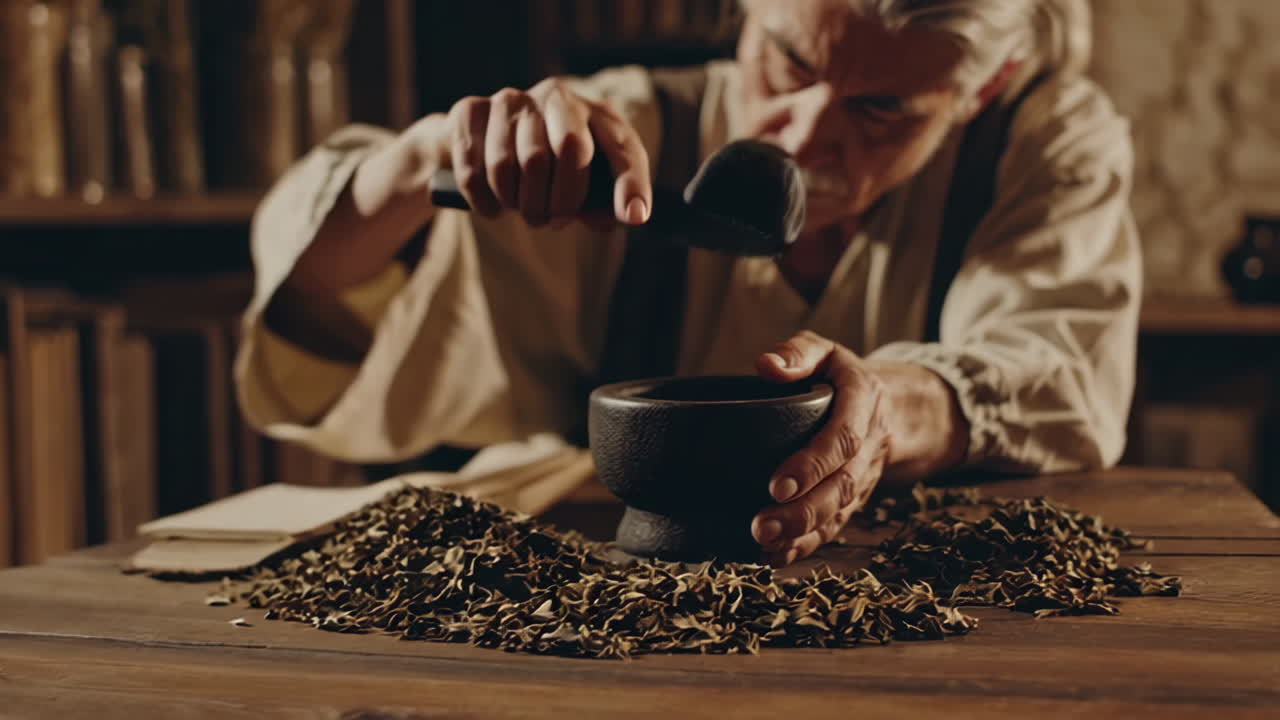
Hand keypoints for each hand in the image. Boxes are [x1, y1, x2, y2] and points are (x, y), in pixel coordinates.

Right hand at [364, 77, 652, 228]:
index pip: (622, 147)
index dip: (631, 183)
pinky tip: (492, 206)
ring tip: (523, 211)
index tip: (633, 215)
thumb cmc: (550, 171)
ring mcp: (512, 99)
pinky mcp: (471, 110)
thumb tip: (627, 216)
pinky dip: (483, 200)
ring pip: (513, 163)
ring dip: (517, 203)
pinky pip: (474, 167)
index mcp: (596, 114)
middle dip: (561, 200)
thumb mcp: (585, 186)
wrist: (485, 143)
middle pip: (569, 149)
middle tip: (552, 222)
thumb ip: (606, 204)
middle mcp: (557, 97)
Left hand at [750, 331, 889, 565]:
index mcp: (863, 402)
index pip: (842, 438)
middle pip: (841, 485)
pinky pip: (835, 526)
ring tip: (764, 544)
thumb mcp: (825, 352)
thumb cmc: (841, 376)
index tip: (778, 485)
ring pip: (839, 511)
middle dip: (803, 510)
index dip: (813, 464)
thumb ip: (799, 353)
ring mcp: (863, 476)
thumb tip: (767, 365)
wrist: (889, 406)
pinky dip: (807, 545)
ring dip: (803, 533)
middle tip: (762, 526)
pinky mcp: (853, 498)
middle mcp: (868, 444)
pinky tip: (775, 557)